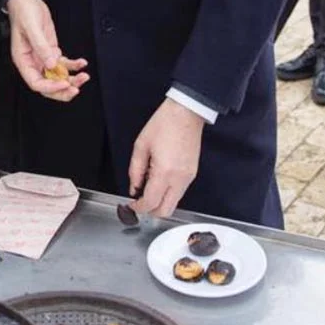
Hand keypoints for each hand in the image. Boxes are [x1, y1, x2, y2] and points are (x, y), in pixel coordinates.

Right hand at [5, 0, 89, 101]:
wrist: (28, 1)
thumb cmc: (24, 13)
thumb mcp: (32, 28)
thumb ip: (41, 47)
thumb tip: (51, 64)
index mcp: (23, 61)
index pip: (36, 83)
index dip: (50, 87)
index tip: (64, 83)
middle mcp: (33, 62)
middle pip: (48, 85)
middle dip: (62, 90)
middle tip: (76, 89)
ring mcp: (44, 58)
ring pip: (57, 77)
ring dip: (71, 79)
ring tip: (84, 76)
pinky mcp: (52, 52)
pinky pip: (64, 65)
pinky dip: (74, 66)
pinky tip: (81, 63)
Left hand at [128, 98, 204, 218]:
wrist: (186, 113)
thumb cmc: (164, 124)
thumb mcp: (141, 146)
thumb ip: (135, 171)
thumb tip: (134, 188)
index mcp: (164, 172)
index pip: (151, 203)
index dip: (138, 208)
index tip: (131, 204)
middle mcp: (179, 179)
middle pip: (165, 211)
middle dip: (150, 210)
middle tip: (139, 201)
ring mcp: (188, 178)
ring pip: (173, 203)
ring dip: (159, 201)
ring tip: (148, 185)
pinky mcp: (192, 174)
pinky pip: (179, 192)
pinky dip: (168, 193)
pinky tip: (159, 179)